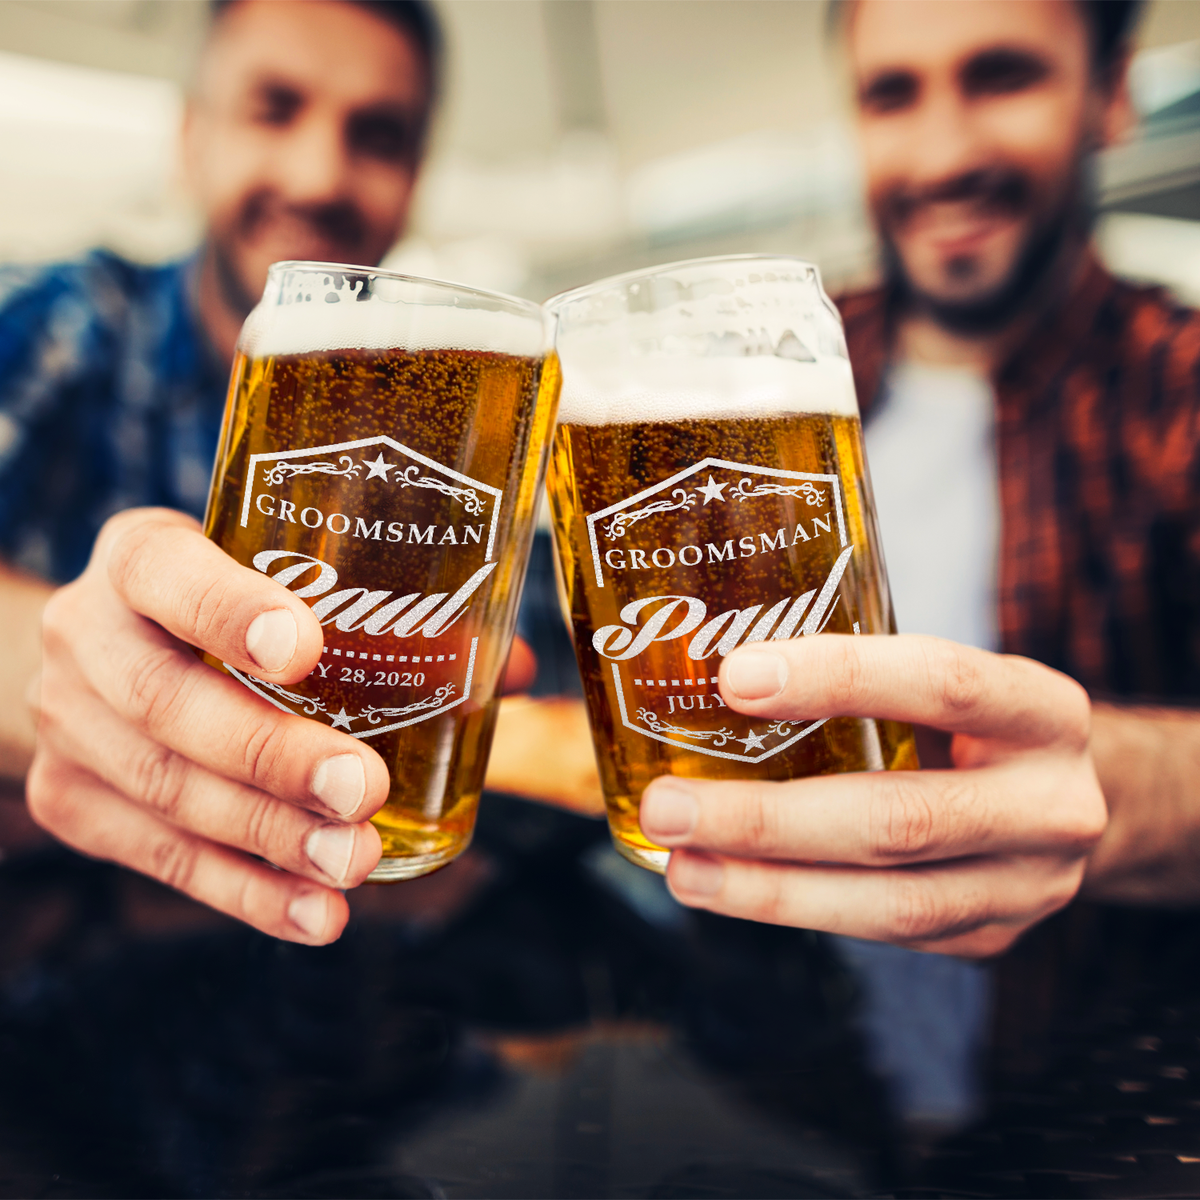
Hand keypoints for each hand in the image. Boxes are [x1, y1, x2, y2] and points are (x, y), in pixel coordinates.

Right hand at [27, 508, 392, 943]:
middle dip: (270, 755)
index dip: (228, 611)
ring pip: (166, 790)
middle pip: (166, 701)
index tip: (307, 648)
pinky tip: (315, 914)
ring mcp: (68, 724)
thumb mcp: (279, 579)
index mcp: (140, 556)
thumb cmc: (225, 608)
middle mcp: (87, 633)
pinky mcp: (72, 803)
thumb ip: (390, 614)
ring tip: (354, 861)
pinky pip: (159, 858)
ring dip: (270, 837)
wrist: (107, 654)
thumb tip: (514, 667)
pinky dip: (245, 892)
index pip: (165, 571)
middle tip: (362, 790)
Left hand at [639, 635, 1106, 956]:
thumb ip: (859, 671)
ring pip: (888, 903)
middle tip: (669, 807)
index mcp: (1041, 711)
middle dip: (769, 820)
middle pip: (899, 820)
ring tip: (680, 866)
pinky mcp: (989, 938)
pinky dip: (794, 909)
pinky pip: (882, 933)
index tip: (734, 677)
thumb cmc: (972, 724)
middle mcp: (1050, 805)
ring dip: (766, 889)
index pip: (941, 683)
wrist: (1063, 804)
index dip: (837, 677)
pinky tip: (726, 887)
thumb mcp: (947, 679)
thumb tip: (702, 655)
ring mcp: (1026, 887)